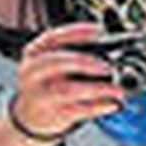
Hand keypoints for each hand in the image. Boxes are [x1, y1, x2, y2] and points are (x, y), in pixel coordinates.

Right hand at [11, 21, 125, 139]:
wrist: (27, 114)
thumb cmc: (46, 82)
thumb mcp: (47, 64)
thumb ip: (70, 53)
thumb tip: (109, 52)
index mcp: (34, 53)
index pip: (52, 37)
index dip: (75, 32)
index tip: (99, 31)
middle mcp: (33, 73)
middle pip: (56, 62)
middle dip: (83, 62)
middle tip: (107, 67)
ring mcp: (40, 95)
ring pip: (68, 90)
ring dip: (97, 89)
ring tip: (118, 90)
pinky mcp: (52, 114)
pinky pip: (77, 110)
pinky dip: (98, 107)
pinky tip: (112, 104)